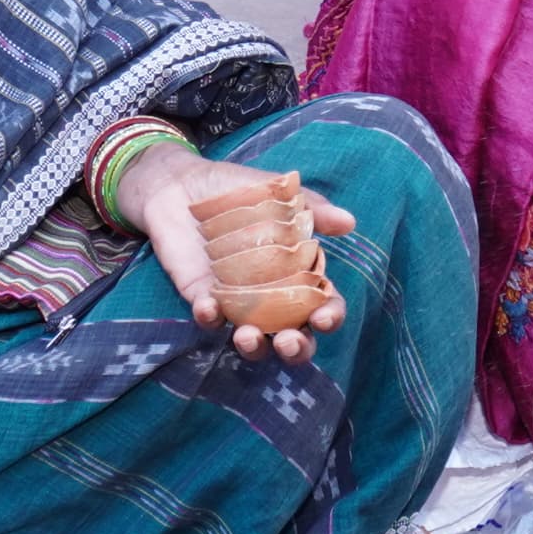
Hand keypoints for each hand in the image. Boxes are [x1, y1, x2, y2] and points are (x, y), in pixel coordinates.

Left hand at [117, 143, 354, 361]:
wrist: (183, 183)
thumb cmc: (238, 190)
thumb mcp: (279, 194)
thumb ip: (314, 209)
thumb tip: (349, 222)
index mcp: (298, 275)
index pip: (322, 305)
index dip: (329, 316)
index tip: (323, 317)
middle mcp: (271, 297)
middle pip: (292, 338)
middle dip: (296, 349)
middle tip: (288, 342)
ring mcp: (237, 303)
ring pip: (253, 341)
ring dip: (254, 347)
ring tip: (248, 335)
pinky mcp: (202, 298)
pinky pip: (209, 319)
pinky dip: (210, 318)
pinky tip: (208, 306)